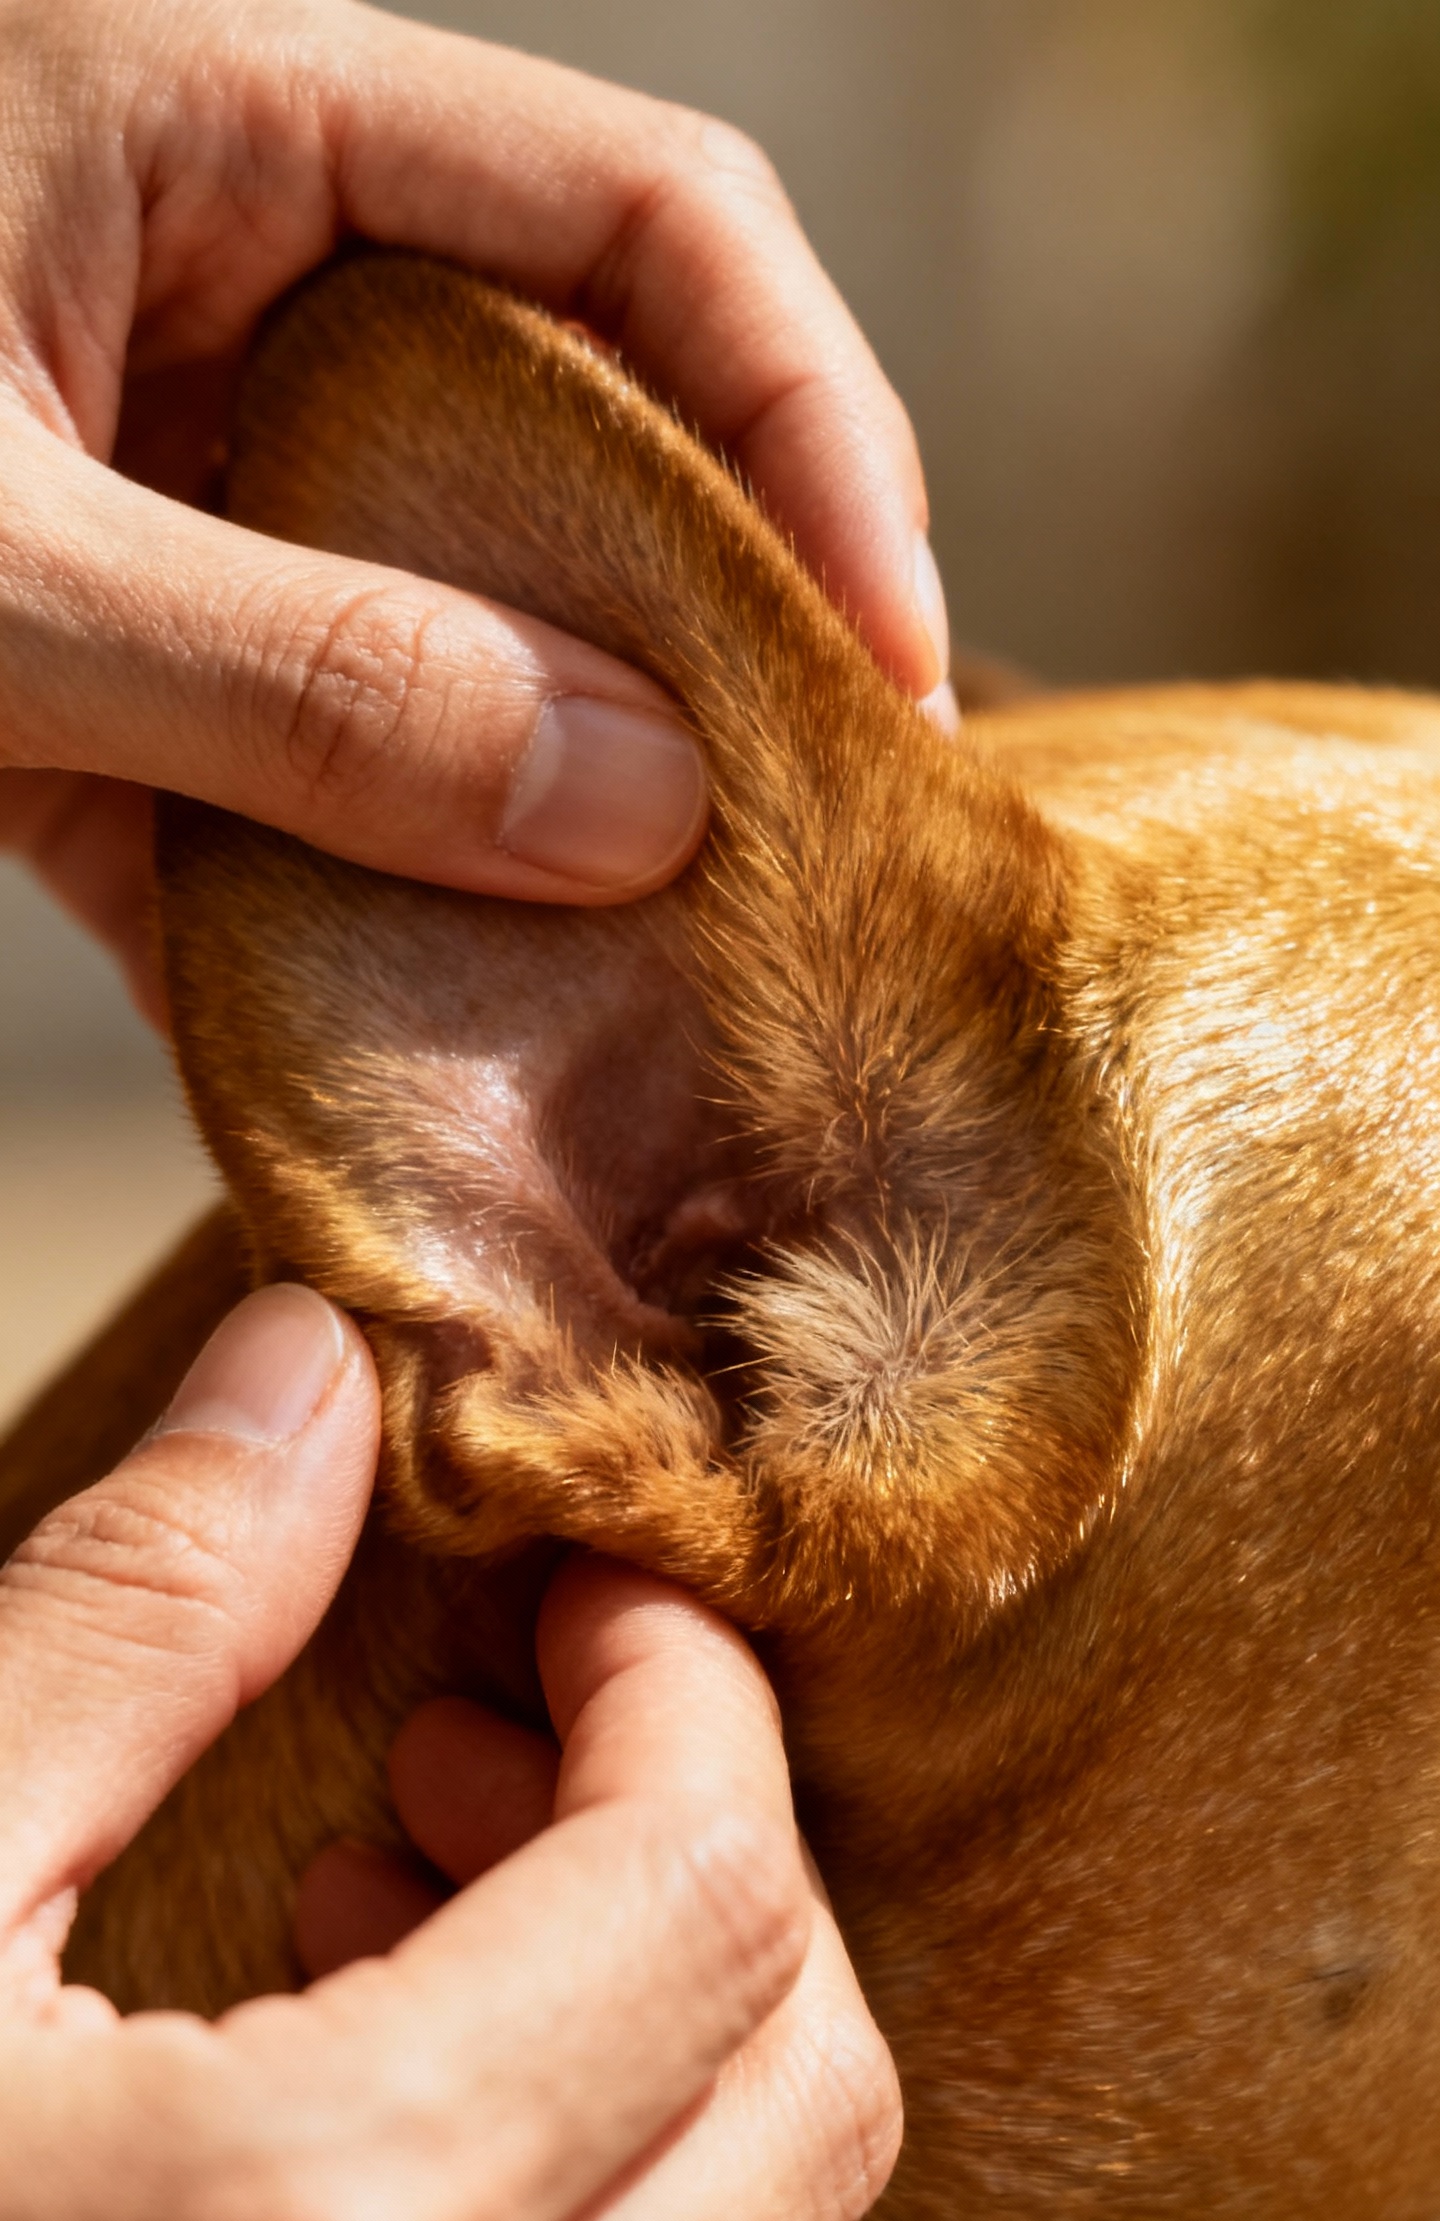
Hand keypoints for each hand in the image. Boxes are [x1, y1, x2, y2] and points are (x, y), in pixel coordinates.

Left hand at [0, 0, 949, 1023]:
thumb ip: (307, 682)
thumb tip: (641, 809)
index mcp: (230, 128)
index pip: (642, 218)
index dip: (812, 427)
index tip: (888, 664)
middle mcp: (234, 290)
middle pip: (582, 435)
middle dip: (702, 642)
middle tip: (809, 842)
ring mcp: (169, 482)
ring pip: (447, 637)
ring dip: (524, 819)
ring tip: (618, 988)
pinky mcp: (97, 659)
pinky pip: (268, 780)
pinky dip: (310, 925)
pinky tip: (353, 1062)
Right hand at [0, 1284, 900, 2220]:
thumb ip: (128, 1629)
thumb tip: (309, 1378)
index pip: (707, 1900)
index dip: (685, 1689)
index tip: (587, 1595)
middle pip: (807, 2088)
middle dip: (697, 1853)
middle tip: (486, 1741)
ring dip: (662, 2040)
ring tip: (414, 1900)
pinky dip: (613, 2214)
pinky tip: (398, 2108)